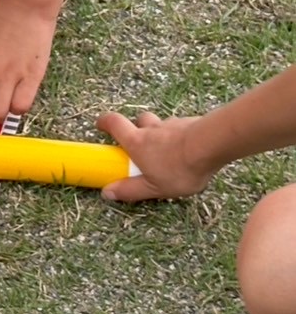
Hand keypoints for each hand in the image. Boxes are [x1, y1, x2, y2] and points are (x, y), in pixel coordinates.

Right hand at [96, 111, 215, 201]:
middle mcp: (152, 129)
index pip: (114, 123)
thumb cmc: (180, 168)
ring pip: (162, 124)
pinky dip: (181, 135)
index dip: (105, 122)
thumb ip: (131, 190)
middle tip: (140, 141)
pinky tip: (190, 148)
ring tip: (170, 148)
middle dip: (137, 127)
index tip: (101, 124)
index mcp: (137, 141)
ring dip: (161, 132)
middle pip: (139, 120)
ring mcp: (173, 124)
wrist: (212, 146)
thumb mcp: (153, 187)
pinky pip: (182, 127)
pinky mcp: (192, 124)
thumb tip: (106, 193)